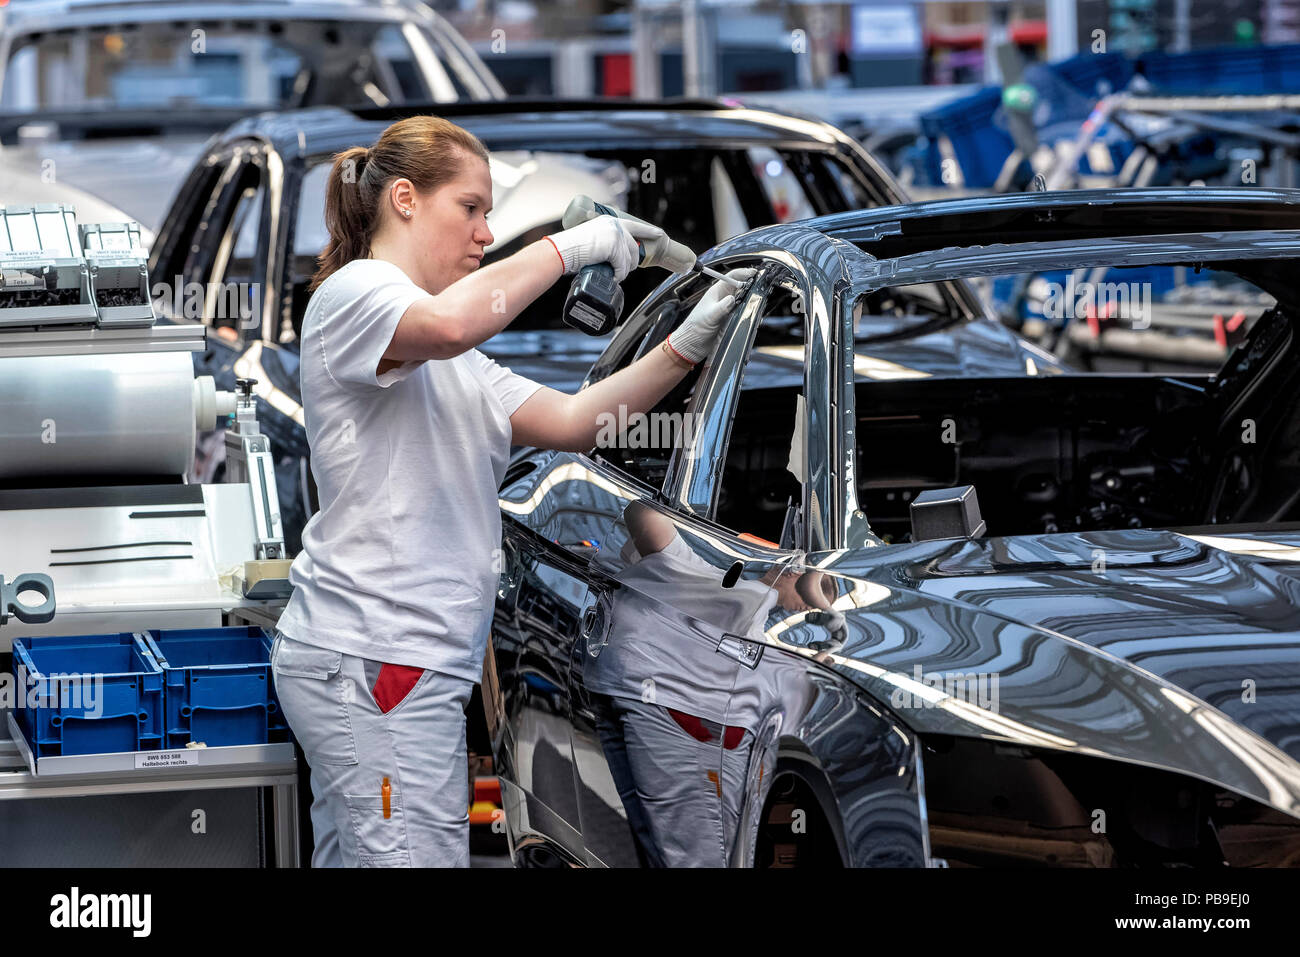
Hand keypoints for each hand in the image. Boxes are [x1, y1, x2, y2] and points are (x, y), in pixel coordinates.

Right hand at [546, 215, 665, 281]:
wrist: (563, 250)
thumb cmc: (572, 249)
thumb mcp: (593, 239)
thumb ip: (607, 243)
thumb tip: (617, 257)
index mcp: (610, 221)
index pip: (635, 226)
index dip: (649, 232)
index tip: (660, 234)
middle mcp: (614, 225)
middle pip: (634, 248)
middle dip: (630, 263)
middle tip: (621, 271)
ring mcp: (615, 234)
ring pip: (629, 259)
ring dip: (622, 271)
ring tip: (612, 274)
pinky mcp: (614, 246)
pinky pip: (622, 266)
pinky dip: (618, 274)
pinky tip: (611, 276)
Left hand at [665, 267, 756, 364]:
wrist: (692, 344)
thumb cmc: (696, 328)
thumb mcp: (710, 316)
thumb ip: (722, 307)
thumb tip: (732, 299)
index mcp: (716, 292)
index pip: (732, 277)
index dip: (744, 273)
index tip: (755, 274)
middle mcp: (723, 298)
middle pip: (741, 286)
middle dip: (751, 285)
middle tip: (762, 286)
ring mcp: (727, 308)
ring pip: (743, 298)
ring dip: (751, 298)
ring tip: (759, 299)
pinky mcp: (730, 318)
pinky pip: (742, 311)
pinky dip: (748, 310)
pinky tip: (753, 312)